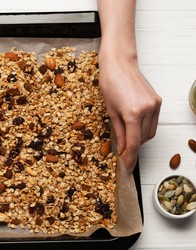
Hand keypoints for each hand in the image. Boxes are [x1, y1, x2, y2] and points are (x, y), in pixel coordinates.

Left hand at [99, 55, 161, 172]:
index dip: (130, 157)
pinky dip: (144, 128)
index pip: (134, 143)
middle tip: (122, 152)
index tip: (127, 168)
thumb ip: (118, 133)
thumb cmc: (109, 84)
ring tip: (127, 136)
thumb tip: (122, 150)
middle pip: (143, 139)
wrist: (119, 64)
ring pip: (150, 132)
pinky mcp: (158, 101)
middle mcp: (147, 109)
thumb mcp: (110, 111)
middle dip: (133, 148)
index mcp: (133, 113)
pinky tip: (135, 126)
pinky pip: (153, 122)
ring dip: (139, 138)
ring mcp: (155, 105)